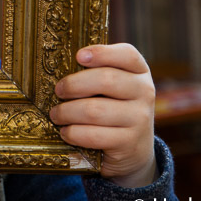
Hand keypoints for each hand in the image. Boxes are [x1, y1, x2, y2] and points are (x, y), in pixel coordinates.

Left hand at [50, 43, 156, 187]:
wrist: (134, 148)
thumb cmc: (113, 107)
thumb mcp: (112, 87)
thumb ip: (95, 72)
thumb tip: (60, 67)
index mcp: (139, 71)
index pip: (127, 54)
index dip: (102, 53)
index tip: (78, 56)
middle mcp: (144, 91)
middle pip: (106, 80)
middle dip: (73, 85)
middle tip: (58, 91)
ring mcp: (140, 118)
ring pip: (95, 110)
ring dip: (67, 112)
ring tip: (56, 114)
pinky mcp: (130, 142)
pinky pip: (94, 135)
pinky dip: (74, 133)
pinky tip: (66, 132)